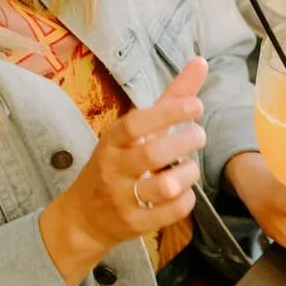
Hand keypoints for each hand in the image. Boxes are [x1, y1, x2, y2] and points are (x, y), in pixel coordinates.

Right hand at [40, 58, 208, 285]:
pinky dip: (186, 201)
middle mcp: (114, 167)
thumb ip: (171, 98)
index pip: (137, 122)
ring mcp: (123, 197)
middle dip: (184, 144)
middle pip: (153, 154)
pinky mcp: (135, 223)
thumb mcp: (138, 130)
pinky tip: (183, 192)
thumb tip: (201, 62)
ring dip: (188, 174)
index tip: (196, 105)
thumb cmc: (119, 163)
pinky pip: (171, 212)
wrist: (85, 216)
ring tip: (189, 168)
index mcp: (114, 140)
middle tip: (198, 136)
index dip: (168, 113)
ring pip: (166, 186)